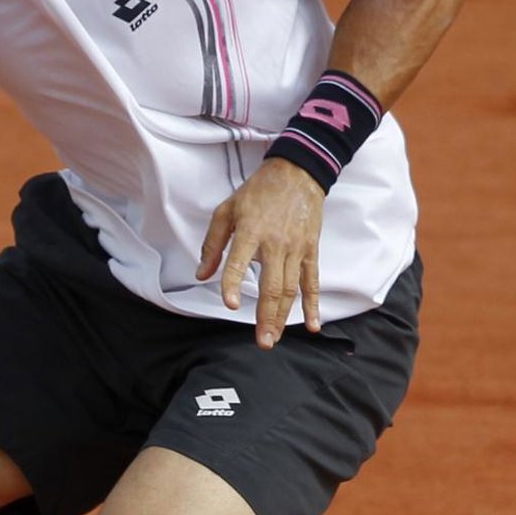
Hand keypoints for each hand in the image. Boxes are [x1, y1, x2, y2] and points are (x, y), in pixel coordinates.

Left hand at [197, 160, 324, 346]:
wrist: (298, 173)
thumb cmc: (258, 192)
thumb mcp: (227, 210)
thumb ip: (213, 244)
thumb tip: (201, 274)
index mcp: (250, 231)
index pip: (239, 262)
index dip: (234, 283)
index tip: (231, 305)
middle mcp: (275, 243)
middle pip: (272, 286)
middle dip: (266, 317)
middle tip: (261, 341)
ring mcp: (296, 249)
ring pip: (291, 289)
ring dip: (283, 317)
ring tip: (274, 338)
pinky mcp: (311, 250)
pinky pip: (312, 281)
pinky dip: (313, 304)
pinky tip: (313, 324)